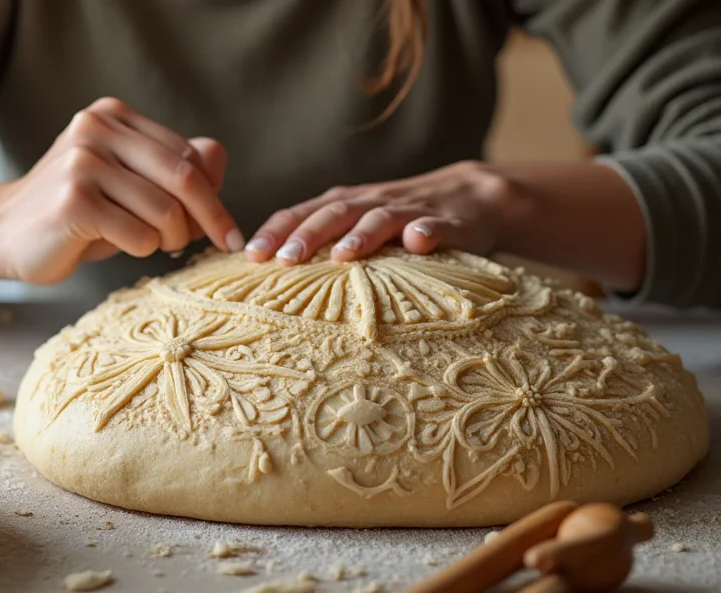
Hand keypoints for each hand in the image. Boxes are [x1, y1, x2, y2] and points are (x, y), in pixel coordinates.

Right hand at [0, 97, 244, 284]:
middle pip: (184, 176)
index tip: (227, 229)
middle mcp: (96, 129)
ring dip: (172, 239)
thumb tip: (219, 159)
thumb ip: (171, 168)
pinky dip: (142, 250)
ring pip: (165, 210)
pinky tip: (115, 245)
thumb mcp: (128, 185)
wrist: (3, 234)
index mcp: (112, 116)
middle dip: (211, 217)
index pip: (189, 154)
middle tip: (223, 244)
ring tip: (154, 245)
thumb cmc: (76, 214)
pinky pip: (139, 235)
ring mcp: (82, 162)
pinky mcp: (73, 201)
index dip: (215, 195)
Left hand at [244, 161, 512, 264]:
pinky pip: (438, 226)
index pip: (304, 212)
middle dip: (308, 234)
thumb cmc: (402, 217)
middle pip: (336, 212)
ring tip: (342, 254)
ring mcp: (412, 211)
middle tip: (284, 259)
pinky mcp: (450, 223)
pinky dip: (427, 233)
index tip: (249, 254)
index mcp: (347, 204)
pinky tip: (419, 242)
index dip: (276, 230)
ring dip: (362, 234)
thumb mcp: (358, 222)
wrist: (473, 195)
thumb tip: (271, 265)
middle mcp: (373, 202)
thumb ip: (323, 237)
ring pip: (382, 218)